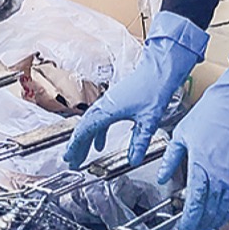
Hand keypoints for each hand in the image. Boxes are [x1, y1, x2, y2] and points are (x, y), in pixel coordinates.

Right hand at [63, 11, 207, 168]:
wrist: (159, 69)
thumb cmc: (154, 88)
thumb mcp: (149, 121)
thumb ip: (140, 142)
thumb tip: (134, 159)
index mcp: (108, 110)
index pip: (85, 131)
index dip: (75, 145)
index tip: (69, 157)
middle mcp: (104, 105)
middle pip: (84, 128)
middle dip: (76, 146)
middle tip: (70, 160)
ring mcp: (108, 102)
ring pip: (90, 124)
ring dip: (85, 140)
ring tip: (81, 154)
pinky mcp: (115, 101)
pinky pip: (99, 120)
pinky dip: (97, 133)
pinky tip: (100, 143)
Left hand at [157, 45, 228, 229]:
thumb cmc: (209, 115)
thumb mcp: (181, 135)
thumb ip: (171, 160)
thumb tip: (162, 177)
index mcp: (201, 167)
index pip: (195, 205)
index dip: (188, 224)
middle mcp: (220, 176)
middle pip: (210, 212)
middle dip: (199, 228)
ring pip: (224, 208)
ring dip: (213, 223)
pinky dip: (227, 211)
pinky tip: (220, 215)